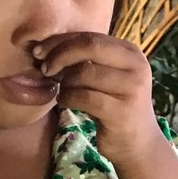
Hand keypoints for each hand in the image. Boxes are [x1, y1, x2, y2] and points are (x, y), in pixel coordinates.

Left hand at [35, 32, 165, 166]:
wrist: (137, 142)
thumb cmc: (114, 105)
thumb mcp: (106, 76)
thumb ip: (86, 59)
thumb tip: (47, 47)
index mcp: (130, 52)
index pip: (90, 36)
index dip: (61, 41)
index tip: (40, 52)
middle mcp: (136, 66)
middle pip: (89, 47)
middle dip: (60, 55)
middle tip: (45, 69)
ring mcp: (132, 89)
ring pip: (85, 73)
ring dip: (65, 82)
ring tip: (63, 91)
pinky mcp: (122, 112)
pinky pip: (85, 98)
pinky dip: (68, 98)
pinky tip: (66, 102)